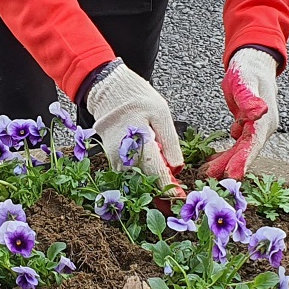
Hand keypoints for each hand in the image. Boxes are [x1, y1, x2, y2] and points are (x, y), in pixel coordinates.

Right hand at [85, 62, 182, 184]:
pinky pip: (127, 173)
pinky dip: (140, 176)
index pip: (156, 173)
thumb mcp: (162, 114)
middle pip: (145, 181)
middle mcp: (123, 154)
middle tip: (174, 193)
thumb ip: (170, 142)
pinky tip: (150, 171)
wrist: (108, 90)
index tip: (180, 197)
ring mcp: (114, 157)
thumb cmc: (137, 99)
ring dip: (150, 183)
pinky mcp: (110, 158)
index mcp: (139, 141)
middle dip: (160, 188)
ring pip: (135, 180)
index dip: (169, 188)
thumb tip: (177, 168)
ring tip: (163, 181)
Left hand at [202, 47, 280, 179]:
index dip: (244, 160)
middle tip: (211, 179)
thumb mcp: (246, 80)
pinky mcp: (247, 128)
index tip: (233, 174)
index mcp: (265, 120)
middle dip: (230, 166)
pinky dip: (226, 154)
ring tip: (206, 173)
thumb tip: (259, 112)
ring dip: (225, 162)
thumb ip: (250, 98)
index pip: (254, 143)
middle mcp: (263, 128)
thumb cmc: (249, 70)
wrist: (254, 63)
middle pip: (246, 151)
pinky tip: (213, 161)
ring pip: (240, 150)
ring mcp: (256, 129)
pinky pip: (237, 145)